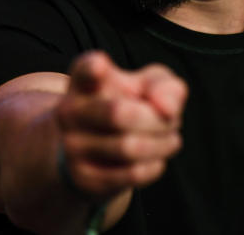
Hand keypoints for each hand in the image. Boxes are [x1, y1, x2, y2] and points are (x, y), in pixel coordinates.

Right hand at [55, 51, 186, 200]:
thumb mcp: (149, 87)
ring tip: (171, 139)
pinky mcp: (83, 178)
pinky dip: (155, 165)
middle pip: (119, 114)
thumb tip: (167, 109)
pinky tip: (157, 158)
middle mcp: (70, 111)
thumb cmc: (131, 106)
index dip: (92, 68)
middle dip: (158, 119)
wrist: (100, 153)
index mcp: (83, 80)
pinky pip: (132, 174)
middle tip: (172, 121)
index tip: (101, 66)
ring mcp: (72, 146)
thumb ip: (165, 87)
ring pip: (130, 147)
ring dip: (163, 144)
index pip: (83, 70)